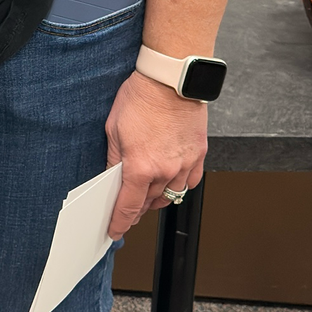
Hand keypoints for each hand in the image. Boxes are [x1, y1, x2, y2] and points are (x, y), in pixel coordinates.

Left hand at [105, 69, 207, 236]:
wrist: (171, 80)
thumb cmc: (141, 98)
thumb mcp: (113, 129)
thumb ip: (114, 158)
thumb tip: (112, 178)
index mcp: (140, 167)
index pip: (128, 207)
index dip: (119, 223)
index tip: (115, 231)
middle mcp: (165, 170)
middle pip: (149, 203)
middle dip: (136, 209)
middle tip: (128, 208)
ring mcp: (185, 164)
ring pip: (171, 195)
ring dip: (157, 198)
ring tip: (147, 192)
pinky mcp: (199, 154)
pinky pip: (191, 181)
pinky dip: (179, 185)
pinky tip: (171, 180)